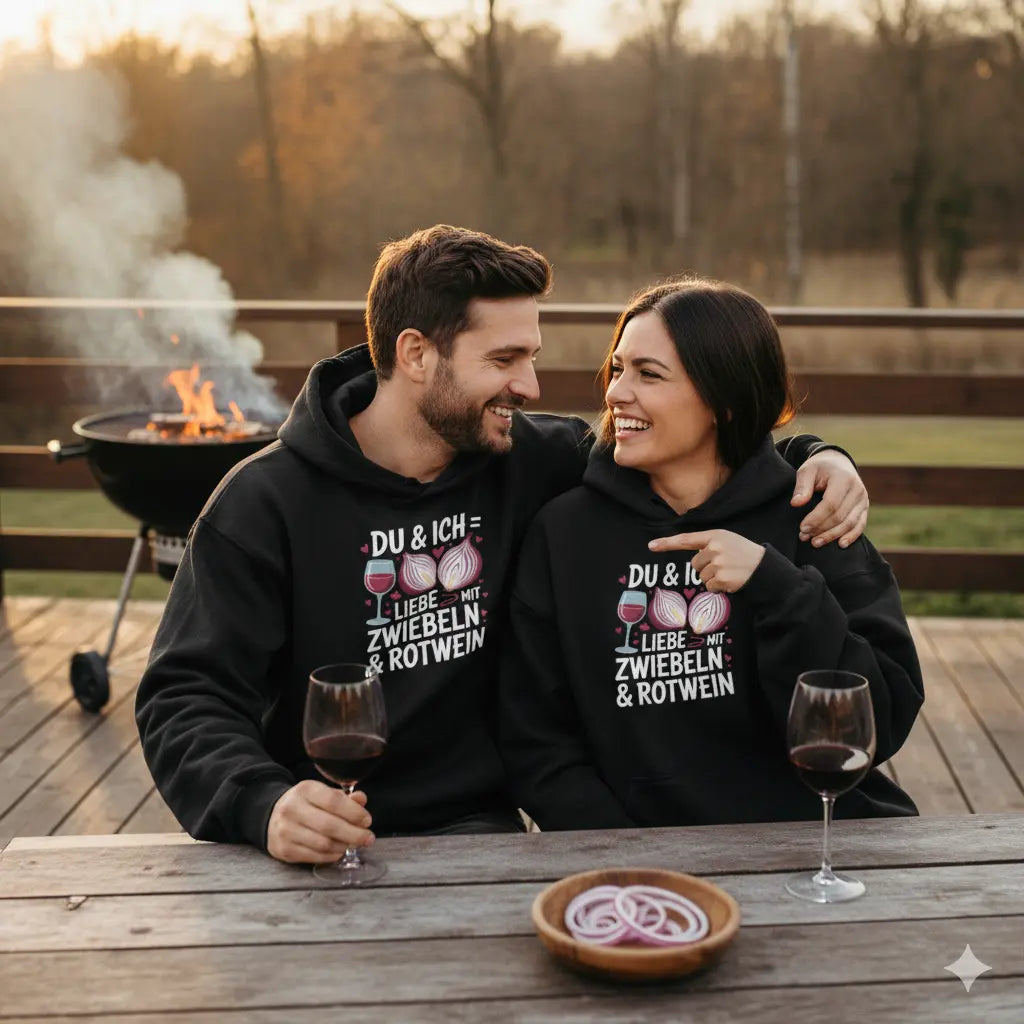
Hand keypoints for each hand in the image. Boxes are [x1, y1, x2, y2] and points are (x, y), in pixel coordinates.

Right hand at [266, 780, 373, 863]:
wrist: (271, 816)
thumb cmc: (304, 804)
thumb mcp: (321, 793)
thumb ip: (343, 798)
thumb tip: (362, 800)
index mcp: (305, 790)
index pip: (333, 801)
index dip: (354, 812)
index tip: (367, 820)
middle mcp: (293, 809)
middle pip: (330, 825)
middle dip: (354, 834)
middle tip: (368, 838)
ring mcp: (286, 830)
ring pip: (323, 843)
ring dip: (344, 846)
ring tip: (353, 844)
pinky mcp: (284, 849)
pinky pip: (314, 856)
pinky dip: (331, 855)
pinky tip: (338, 851)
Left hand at [649, 529, 764, 592]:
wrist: (764, 567)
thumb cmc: (743, 554)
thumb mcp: (727, 541)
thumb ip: (709, 545)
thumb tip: (693, 559)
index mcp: (715, 536)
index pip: (686, 539)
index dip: (667, 543)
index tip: (651, 546)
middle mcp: (714, 548)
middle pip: (695, 564)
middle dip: (706, 568)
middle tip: (724, 566)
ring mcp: (717, 563)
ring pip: (701, 577)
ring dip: (713, 578)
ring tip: (730, 572)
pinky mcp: (721, 578)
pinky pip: (709, 587)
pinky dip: (719, 587)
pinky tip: (731, 580)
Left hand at [791, 449, 868, 547]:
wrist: (837, 463)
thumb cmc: (819, 467)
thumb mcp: (807, 470)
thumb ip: (802, 486)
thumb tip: (796, 503)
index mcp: (844, 478)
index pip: (831, 503)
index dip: (816, 518)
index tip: (802, 528)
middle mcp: (857, 489)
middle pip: (840, 516)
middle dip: (821, 529)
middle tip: (804, 536)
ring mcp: (863, 499)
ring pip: (850, 523)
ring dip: (832, 535)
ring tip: (815, 542)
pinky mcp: (864, 507)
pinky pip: (860, 524)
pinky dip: (851, 536)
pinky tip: (840, 544)